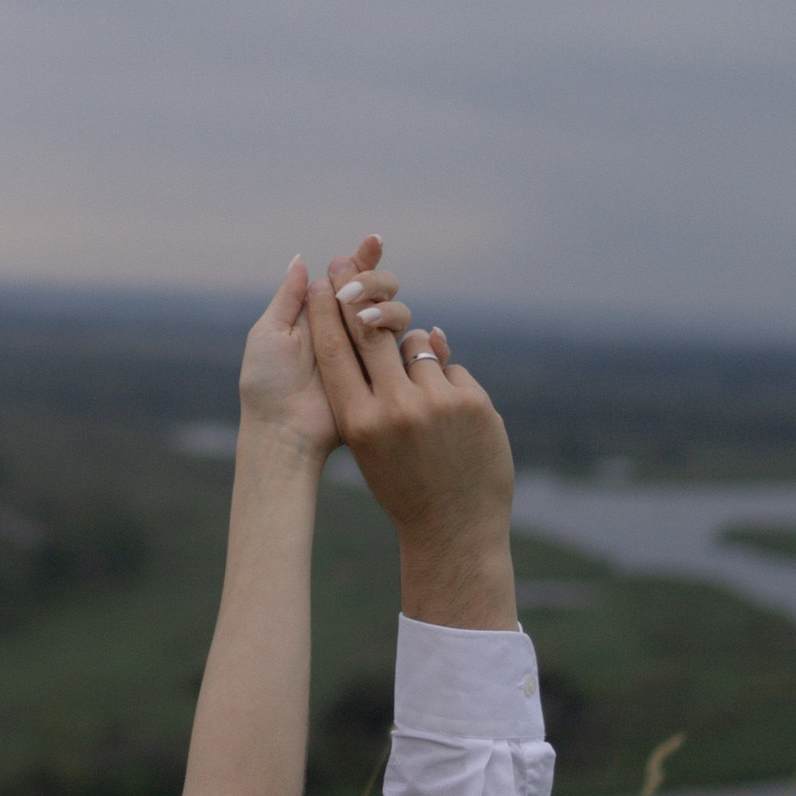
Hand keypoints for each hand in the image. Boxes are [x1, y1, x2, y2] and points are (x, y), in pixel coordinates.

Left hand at [235, 234, 411, 468]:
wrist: (283, 430)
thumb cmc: (267, 383)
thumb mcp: (269, 333)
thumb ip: (289, 297)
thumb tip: (302, 259)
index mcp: (319, 315)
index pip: (347, 278)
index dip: (363, 258)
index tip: (373, 241)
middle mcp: (346, 329)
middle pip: (378, 290)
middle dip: (375, 279)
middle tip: (354, 289)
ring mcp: (368, 351)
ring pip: (395, 314)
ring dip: (384, 306)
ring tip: (360, 317)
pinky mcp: (383, 374)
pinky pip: (406, 348)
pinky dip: (409, 334)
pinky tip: (399, 328)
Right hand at [304, 267, 517, 628]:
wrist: (454, 528)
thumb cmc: (404, 486)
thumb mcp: (370, 446)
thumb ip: (369, 392)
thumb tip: (379, 330)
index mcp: (358, 422)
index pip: (336, 350)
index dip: (327, 310)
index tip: (322, 280)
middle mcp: (394, 408)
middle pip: (372, 331)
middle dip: (361, 296)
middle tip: (354, 267)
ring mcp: (437, 404)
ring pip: (417, 349)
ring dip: (416, 360)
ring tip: (424, 405)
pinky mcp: (474, 403)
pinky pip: (452, 371)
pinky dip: (449, 386)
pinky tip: (453, 426)